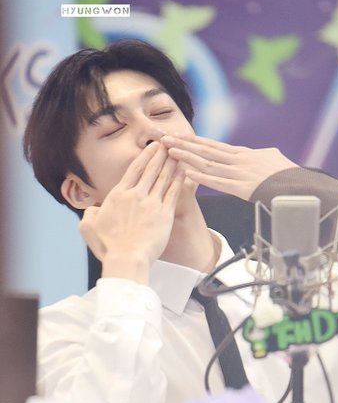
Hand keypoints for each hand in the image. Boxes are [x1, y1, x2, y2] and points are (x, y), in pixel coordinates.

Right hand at [79, 142, 183, 283]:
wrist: (127, 260)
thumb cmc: (108, 247)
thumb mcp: (88, 227)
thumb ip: (90, 213)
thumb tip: (94, 209)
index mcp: (118, 195)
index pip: (134, 170)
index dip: (145, 156)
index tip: (153, 146)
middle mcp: (136, 196)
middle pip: (151, 169)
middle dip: (161, 154)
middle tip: (169, 143)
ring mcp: (152, 205)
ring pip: (164, 178)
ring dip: (171, 163)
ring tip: (179, 153)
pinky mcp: (165, 216)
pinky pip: (174, 194)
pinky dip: (179, 181)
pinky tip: (184, 172)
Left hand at [162, 134, 297, 199]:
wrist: (301, 186)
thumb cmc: (288, 175)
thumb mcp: (274, 158)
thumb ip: (262, 154)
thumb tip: (261, 153)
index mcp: (244, 154)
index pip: (214, 146)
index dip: (194, 141)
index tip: (178, 136)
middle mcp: (239, 161)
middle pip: (206, 151)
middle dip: (183, 144)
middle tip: (164, 139)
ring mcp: (240, 173)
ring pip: (208, 164)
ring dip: (187, 157)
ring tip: (170, 151)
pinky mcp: (244, 188)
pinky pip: (219, 182)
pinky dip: (202, 177)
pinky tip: (187, 172)